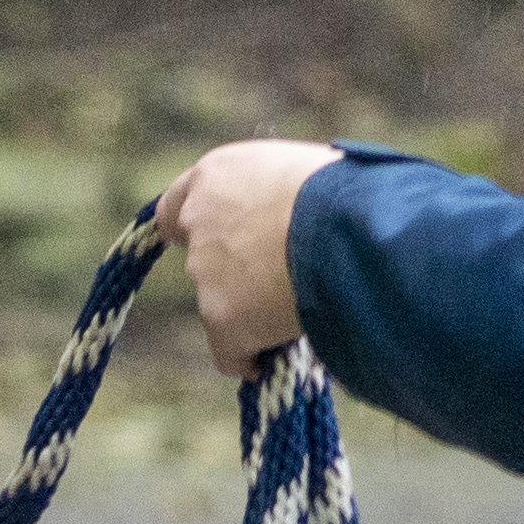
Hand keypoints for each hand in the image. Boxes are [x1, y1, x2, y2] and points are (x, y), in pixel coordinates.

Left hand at [153, 140, 342, 378]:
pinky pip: (231, 352)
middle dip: (233, 271)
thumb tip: (285, 208)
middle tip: (279, 277)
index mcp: (215, 175)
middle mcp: (198, 221)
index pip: (176, 208)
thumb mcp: (296, 168)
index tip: (220, 242)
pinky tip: (280, 352)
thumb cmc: (342, 189)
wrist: (347, 229)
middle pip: (203, 259)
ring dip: (249, 309)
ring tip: (297, 307)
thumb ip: (270, 190)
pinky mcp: (222, 320)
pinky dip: (251, 355)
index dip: (198, 229)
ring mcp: (205, 274)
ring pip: (220, 304)